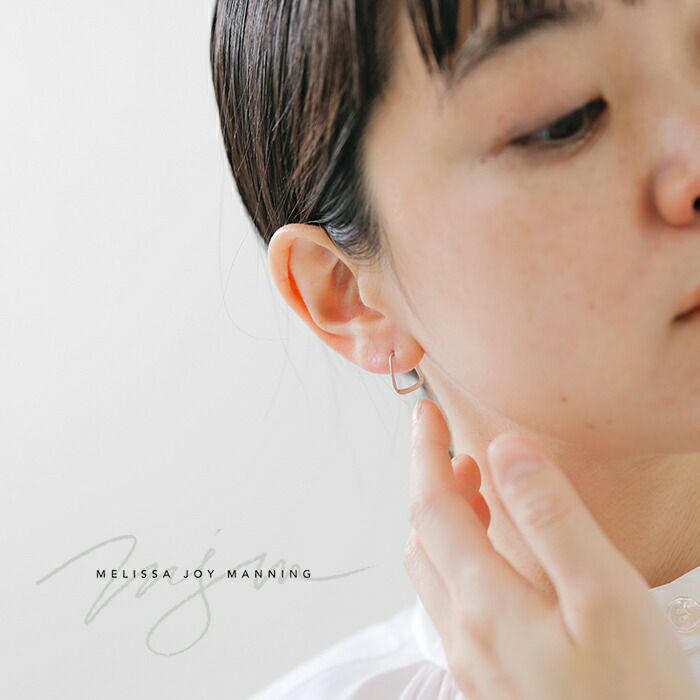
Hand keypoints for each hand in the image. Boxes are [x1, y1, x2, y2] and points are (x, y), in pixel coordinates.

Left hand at [404, 398, 698, 699]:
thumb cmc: (634, 698)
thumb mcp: (605, 596)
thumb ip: (551, 517)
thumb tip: (506, 452)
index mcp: (485, 604)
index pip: (432, 507)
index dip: (424, 452)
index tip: (424, 411)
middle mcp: (464, 633)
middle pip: (423, 537)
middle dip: (431, 483)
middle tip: (456, 448)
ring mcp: (472, 661)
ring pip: (431, 571)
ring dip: (443, 521)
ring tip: (476, 491)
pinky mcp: (487, 680)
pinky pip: (450, 603)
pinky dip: (456, 559)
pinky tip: (493, 558)